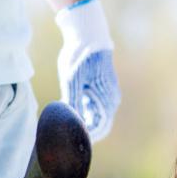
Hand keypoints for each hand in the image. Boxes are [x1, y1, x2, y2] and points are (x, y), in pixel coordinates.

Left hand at [55, 0, 120, 142]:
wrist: (89, 36)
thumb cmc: (80, 57)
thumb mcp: (71, 80)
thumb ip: (72, 103)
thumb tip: (70, 123)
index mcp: (106, 100)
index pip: (99, 128)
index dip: (85, 137)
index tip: (69, 141)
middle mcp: (111, 100)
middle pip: (100, 125)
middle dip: (85, 133)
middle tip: (66, 138)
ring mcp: (109, 94)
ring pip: (98, 117)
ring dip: (84, 123)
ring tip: (66, 126)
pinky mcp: (103, 88)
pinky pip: (96, 108)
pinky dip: (85, 113)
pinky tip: (72, 112)